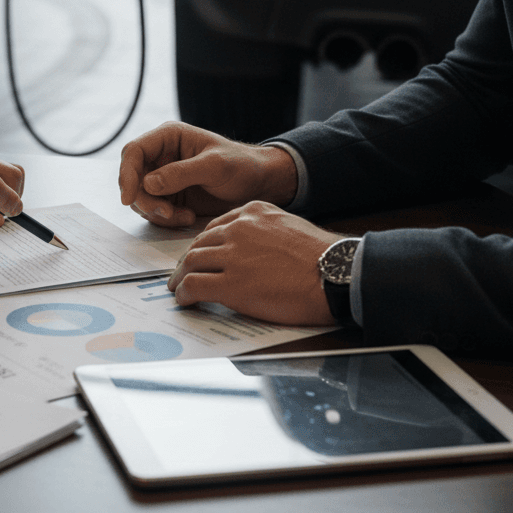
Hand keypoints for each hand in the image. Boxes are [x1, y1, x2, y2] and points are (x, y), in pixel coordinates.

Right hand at [118, 121, 297, 227]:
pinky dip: (166, 219)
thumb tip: (148, 183)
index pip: (134, 151)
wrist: (259, 184)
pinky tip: (187, 218)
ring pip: (141, 197)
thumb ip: (182, 173)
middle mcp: (162, 156)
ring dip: (156, 212)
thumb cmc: (242, 166)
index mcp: (169, 137)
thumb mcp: (215, 167)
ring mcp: (164, 177)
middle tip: (167, 213)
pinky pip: (154, 210)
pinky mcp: (170, 196)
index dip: (126, 174)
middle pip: (133, 178)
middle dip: (145, 200)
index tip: (129, 198)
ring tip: (183, 217)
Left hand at [167, 202, 338, 325]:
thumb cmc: (321, 257)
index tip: (199, 254)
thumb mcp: (289, 227)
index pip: (215, 226)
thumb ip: (264, 231)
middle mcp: (238, 229)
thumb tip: (252, 250)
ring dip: (180, 277)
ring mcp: (233, 256)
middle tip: (182, 273)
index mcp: (253, 213)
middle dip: (187, 260)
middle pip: (199, 243)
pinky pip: (194, 285)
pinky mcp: (231, 284)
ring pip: (191, 261)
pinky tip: (185, 300)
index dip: (203, 244)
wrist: (335, 275)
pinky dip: (184, 293)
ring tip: (178, 288)